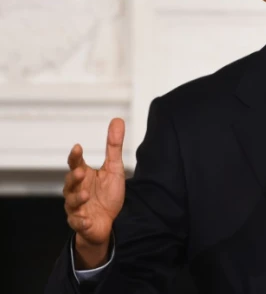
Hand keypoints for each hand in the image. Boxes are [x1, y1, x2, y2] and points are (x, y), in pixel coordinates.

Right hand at [63, 118, 125, 267]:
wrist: (108, 223)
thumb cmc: (108, 194)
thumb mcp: (114, 168)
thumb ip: (113, 146)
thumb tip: (117, 120)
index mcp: (84, 176)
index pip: (75, 163)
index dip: (75, 156)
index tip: (78, 147)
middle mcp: (76, 190)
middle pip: (70, 182)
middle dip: (74, 177)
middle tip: (81, 172)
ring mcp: (77, 207)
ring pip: (72, 202)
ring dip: (77, 198)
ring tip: (86, 194)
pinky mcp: (81, 223)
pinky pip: (78, 222)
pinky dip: (80, 221)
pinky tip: (85, 219)